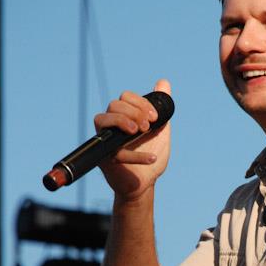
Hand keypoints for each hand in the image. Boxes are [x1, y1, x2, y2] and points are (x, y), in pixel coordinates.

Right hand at [93, 78, 171, 200]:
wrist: (146, 183)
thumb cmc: (150, 153)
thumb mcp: (160, 128)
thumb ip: (162, 107)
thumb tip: (163, 82)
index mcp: (124, 117)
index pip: (124, 97)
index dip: (140, 102)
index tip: (154, 117)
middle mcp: (111, 126)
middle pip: (113, 105)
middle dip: (134, 111)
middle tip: (147, 127)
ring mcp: (106, 141)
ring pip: (101, 119)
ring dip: (123, 121)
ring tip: (141, 132)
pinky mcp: (105, 160)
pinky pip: (115, 152)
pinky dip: (136, 155)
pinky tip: (152, 158)